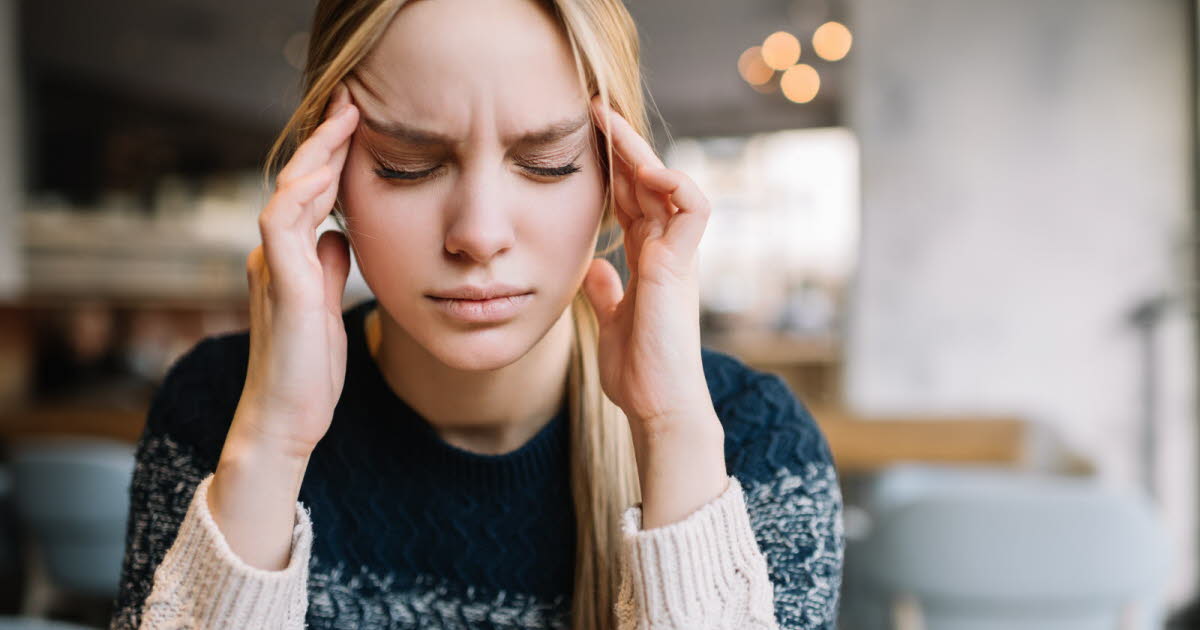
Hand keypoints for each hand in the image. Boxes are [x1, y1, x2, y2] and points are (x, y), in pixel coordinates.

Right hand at [235, 82, 358, 459]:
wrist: (286, 420)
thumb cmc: (308, 371)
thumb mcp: (325, 308)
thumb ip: (327, 268)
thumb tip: (337, 234)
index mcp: (287, 259)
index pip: (308, 195)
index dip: (330, 157)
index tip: (358, 123)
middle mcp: (273, 256)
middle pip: (296, 183)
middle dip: (324, 141)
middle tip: (351, 101)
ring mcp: (271, 268)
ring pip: (287, 193)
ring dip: (316, 155)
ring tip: (344, 120)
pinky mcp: (279, 285)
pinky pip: (281, 225)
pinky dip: (301, 194)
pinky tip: (325, 172)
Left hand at [581, 96, 727, 527]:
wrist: (659, 407)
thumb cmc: (640, 373)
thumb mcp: (612, 323)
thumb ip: (606, 293)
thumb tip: (594, 270)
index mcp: (650, 262)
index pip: (633, 202)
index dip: (614, 170)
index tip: (587, 141)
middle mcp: (667, 254)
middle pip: (649, 185)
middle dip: (624, 147)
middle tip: (596, 111)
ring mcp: (677, 258)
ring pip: (671, 188)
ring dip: (643, 155)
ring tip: (612, 126)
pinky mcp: (682, 268)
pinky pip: (694, 210)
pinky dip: (675, 184)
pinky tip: (647, 169)